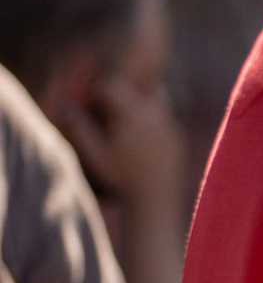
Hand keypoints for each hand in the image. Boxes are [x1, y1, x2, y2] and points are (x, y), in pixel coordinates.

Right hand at [52, 69, 182, 205]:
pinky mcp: (176, 135)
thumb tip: (66, 107)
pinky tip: (139, 134)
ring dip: (138, 99)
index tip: (89, 97)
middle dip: (120, 88)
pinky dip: (150, 116)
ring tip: (123, 116)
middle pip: (138, 85)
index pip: (113, 85)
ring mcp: (169, 123)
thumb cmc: (121, 176)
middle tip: (107, 102)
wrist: (157, 197)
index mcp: (132, 113)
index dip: (98, 87)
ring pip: (155, 96)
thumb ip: (80, 128)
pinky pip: (163, 115)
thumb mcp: (95, 153)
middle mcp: (154, 113)